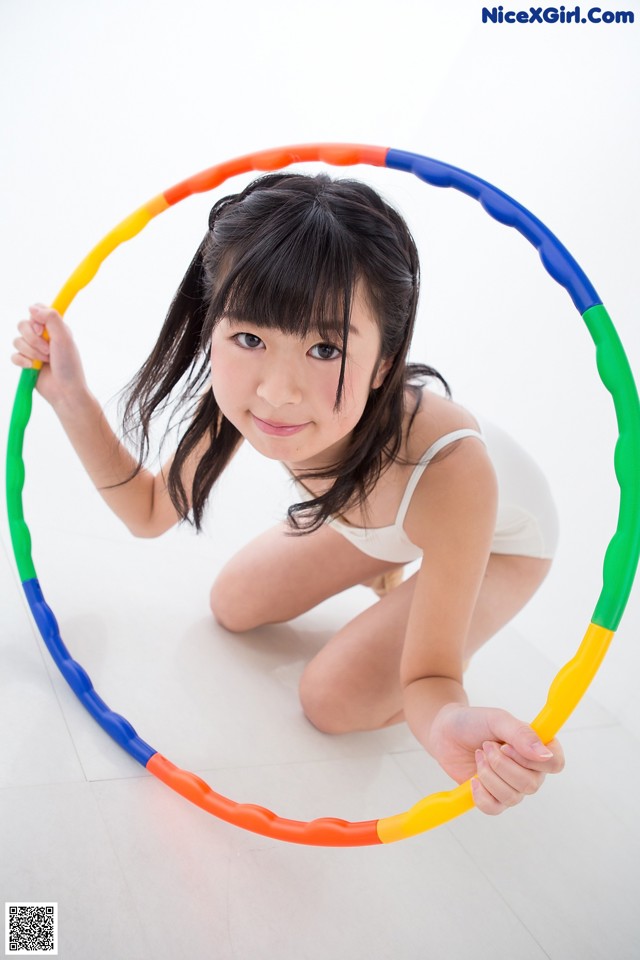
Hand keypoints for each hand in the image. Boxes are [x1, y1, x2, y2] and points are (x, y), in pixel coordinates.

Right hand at [12, 305, 86, 407]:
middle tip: (47, 350)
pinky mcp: (26, 362)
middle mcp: (43, 336)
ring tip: (44, 361)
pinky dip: (22, 361)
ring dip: (30, 352)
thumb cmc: (69, 366)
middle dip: (32, 339)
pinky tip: (33, 367)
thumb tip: (31, 307)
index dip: (35, 318)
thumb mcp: (64, 338)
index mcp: (55, 327)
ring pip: (17, 340)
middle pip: (22, 324)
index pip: (37, 310)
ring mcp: (33, 349)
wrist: (65, 392)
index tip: (42, 330)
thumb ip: (50, 318)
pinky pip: (14, 355)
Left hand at [429, 703, 564, 814]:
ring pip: (512, 798)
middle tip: (486, 746)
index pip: (556, 763)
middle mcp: (530, 770)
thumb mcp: (497, 719)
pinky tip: (473, 779)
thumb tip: (545, 754)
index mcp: (537, 747)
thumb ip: (521, 733)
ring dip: (488, 775)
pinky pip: (494, 809)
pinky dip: (480, 794)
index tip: (508, 746)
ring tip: (478, 756)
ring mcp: (512, 786)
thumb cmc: (474, 722)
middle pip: (531, 784)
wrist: (446, 732)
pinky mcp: (493, 798)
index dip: (532, 760)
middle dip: (501, 765)